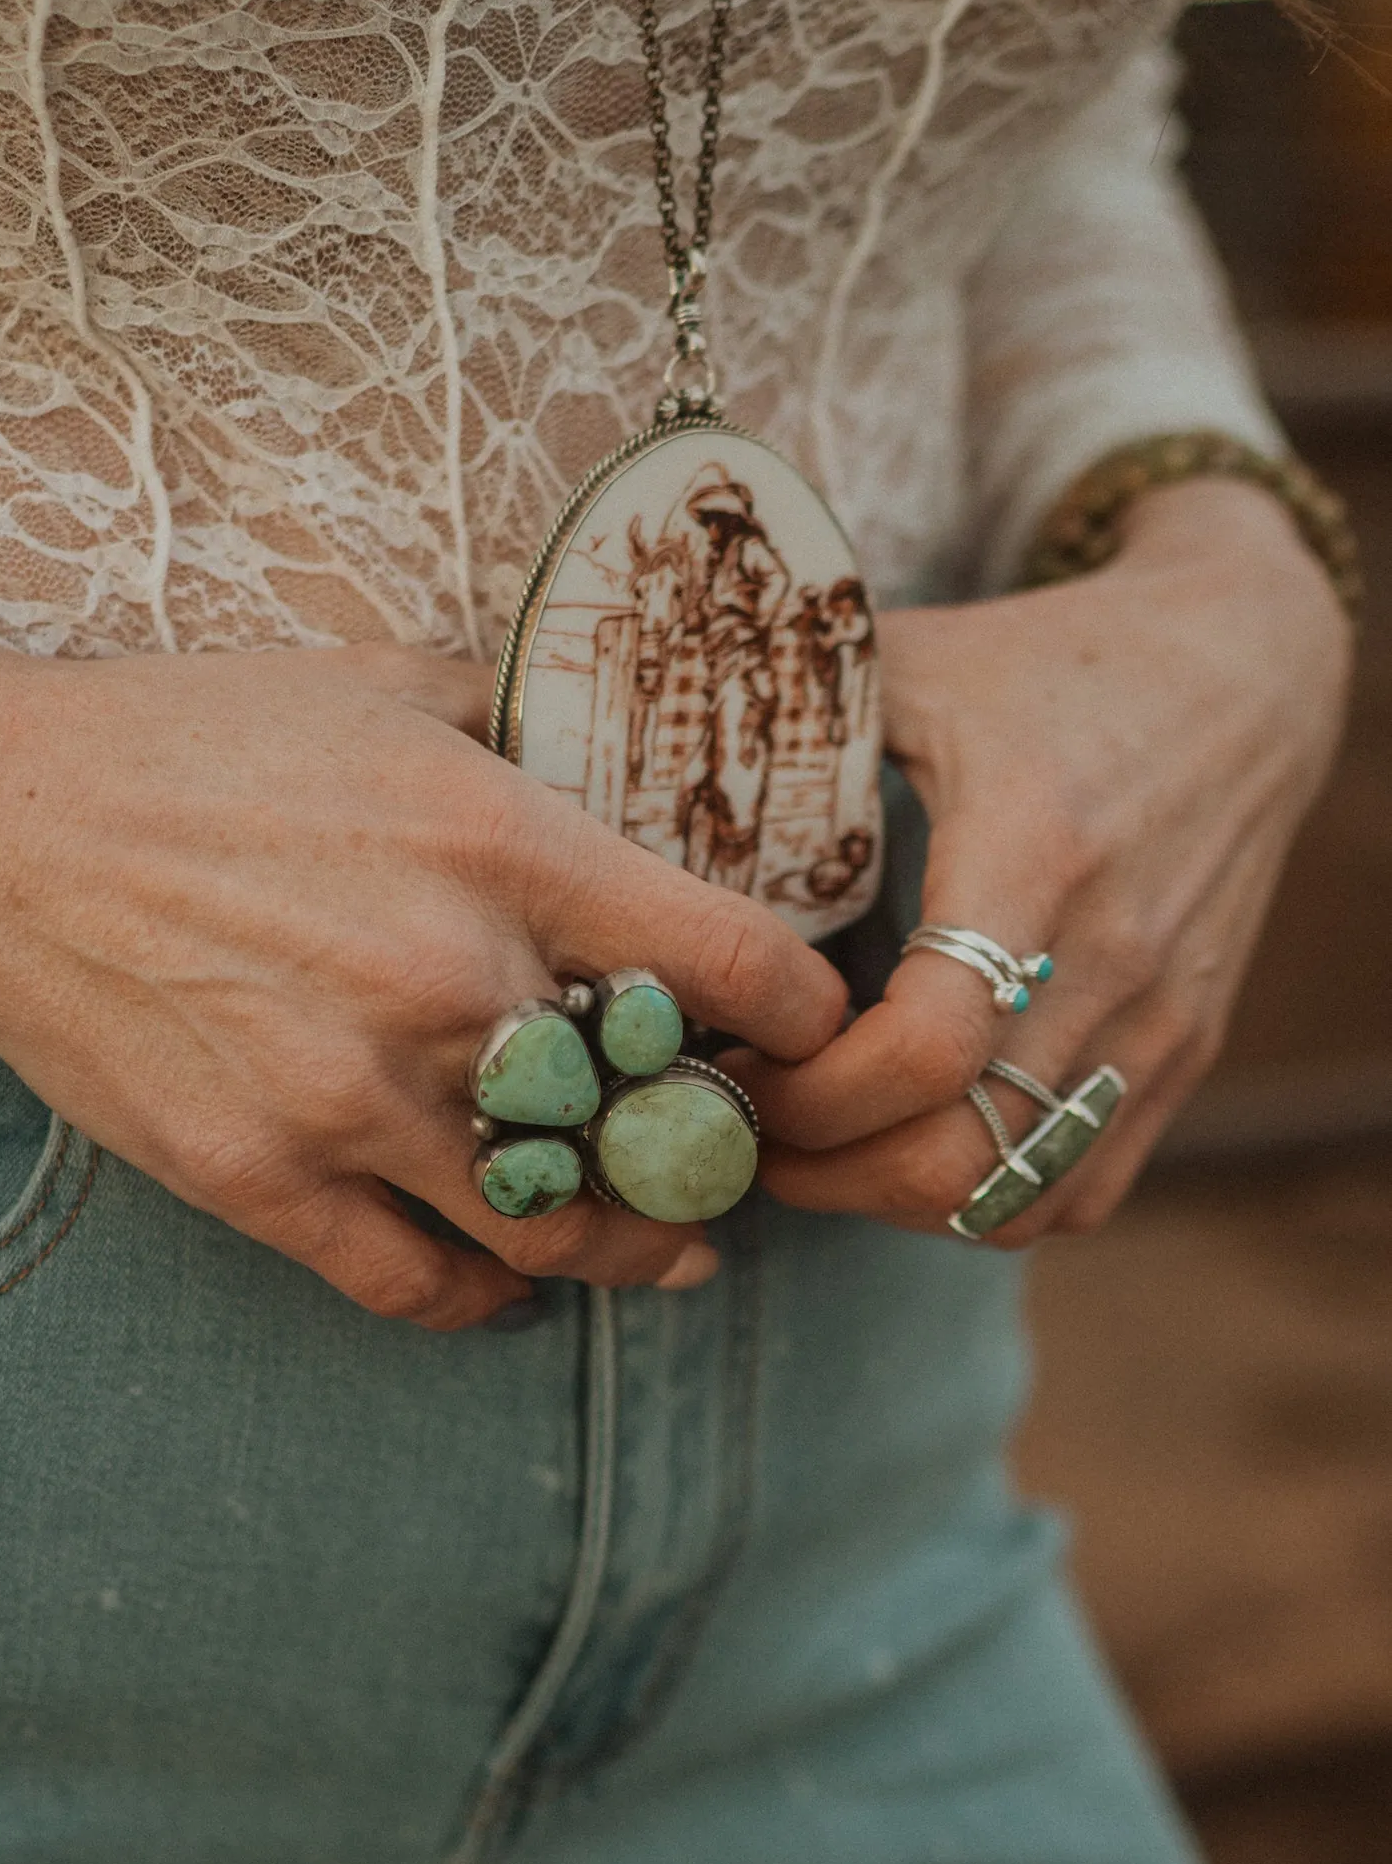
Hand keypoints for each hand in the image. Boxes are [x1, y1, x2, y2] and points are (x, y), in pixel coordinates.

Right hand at [0, 573, 847, 1329]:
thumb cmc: (184, 732)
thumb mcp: (383, 678)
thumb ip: (519, 725)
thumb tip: (621, 749)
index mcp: (503, 842)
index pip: (738, 968)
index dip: (801, 1018)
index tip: (805, 1036)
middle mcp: (449, 980)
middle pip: (661, 1127)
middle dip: (713, 1154)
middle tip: (728, 1159)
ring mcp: (350, 1095)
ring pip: (552, 1230)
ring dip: (621, 1250)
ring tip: (656, 1252)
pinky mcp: (257, 1176)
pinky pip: (416, 1283)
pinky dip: (481, 1297)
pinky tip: (502, 1283)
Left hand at [743, 479, 1353, 1242]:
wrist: (1245, 672)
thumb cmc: (1049, 660)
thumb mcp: (911, 663)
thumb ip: (778, 718)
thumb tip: (619, 771)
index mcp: (1034, 853)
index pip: (925, 1052)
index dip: (810, 1097)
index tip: (736, 1066)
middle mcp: (1113, 957)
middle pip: (959, 1157)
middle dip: (824, 1169)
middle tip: (742, 1127)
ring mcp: (1161, 1021)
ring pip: (1014, 1199)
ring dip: (893, 1199)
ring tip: (812, 1144)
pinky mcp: (1185, 1055)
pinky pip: (1078, 1195)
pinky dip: (980, 1202)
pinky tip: (906, 1144)